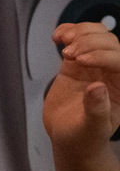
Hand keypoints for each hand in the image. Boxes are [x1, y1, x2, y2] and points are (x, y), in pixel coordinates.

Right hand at [45, 22, 119, 161]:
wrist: (67, 138)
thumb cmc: (84, 138)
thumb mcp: (91, 129)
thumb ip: (97, 110)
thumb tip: (98, 88)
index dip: (102, 56)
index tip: (80, 62)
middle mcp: (112, 74)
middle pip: (109, 43)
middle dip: (89, 43)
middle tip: (70, 55)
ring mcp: (94, 66)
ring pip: (96, 35)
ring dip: (79, 33)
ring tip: (64, 45)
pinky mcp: (76, 63)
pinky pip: (76, 39)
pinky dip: (67, 32)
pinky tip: (58, 37)